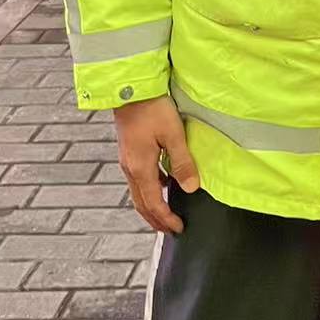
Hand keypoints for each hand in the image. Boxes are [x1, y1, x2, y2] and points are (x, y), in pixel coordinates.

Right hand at [114, 95, 199, 234]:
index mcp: (141, 168)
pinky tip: (162, 183)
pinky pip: (138, 179)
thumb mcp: (174, 135)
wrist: (130, 89)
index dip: (166, 219)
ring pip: (138, 192)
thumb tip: (191, 188)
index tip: (178, 229)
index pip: (153, 203)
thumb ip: (183, 162)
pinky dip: (149, 189)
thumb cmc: (153, 108)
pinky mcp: (129, 151)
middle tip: (170, 230)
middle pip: (141, 203)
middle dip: (156, 219)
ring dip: (151, 206)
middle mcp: (130, 168)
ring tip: (165, 213)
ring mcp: (127, 160)